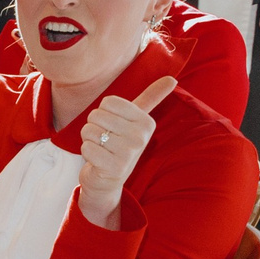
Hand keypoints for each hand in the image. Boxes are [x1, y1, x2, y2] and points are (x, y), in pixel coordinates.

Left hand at [76, 77, 179, 227]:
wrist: (107, 179)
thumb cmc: (119, 143)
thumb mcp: (136, 120)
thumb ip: (152, 98)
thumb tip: (173, 79)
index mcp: (146, 122)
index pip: (108, 102)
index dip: (103, 112)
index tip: (112, 125)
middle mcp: (141, 137)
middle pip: (96, 115)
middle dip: (94, 126)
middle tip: (105, 140)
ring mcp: (128, 153)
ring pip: (89, 130)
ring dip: (89, 140)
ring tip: (101, 149)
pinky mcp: (113, 168)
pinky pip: (86, 147)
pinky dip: (86, 152)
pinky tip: (97, 160)